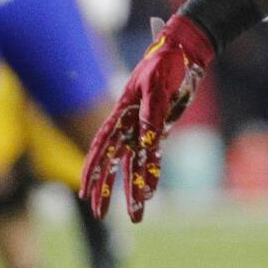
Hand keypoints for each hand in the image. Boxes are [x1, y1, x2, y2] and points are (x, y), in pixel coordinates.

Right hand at [81, 14, 213, 220]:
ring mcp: (143, 127)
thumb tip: (146, 142)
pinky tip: (150, 194)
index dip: (92, 170)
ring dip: (133, 190)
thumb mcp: (158, 88)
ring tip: (134, 217)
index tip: (83, 191)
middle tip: (98, 214)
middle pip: (113, 162)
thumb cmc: (165, 61)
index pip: (101, 147)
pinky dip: (152, 175)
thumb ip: (151, 116)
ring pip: (134, 165)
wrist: (184, 49)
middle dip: (105, 188)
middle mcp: (128, 123)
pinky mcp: (161, 128)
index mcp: (120, 112)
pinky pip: (154, 158)